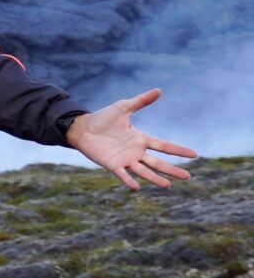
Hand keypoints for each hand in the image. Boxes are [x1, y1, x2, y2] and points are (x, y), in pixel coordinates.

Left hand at [65, 88, 196, 189]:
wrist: (82, 127)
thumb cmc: (102, 118)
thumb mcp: (123, 107)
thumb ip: (141, 101)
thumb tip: (159, 90)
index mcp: (140, 138)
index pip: (163, 145)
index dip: (178, 150)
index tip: (194, 154)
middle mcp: (135, 152)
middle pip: (157, 163)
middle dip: (172, 169)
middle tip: (188, 177)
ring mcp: (125, 160)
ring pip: (144, 171)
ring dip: (155, 178)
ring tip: (168, 185)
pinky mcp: (112, 165)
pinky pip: (123, 174)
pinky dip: (129, 180)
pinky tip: (137, 187)